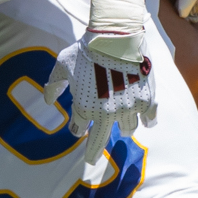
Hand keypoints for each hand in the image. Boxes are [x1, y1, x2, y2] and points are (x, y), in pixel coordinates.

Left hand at [43, 23, 155, 152]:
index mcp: (84, 107)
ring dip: (123, 129)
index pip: (79, 129)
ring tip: (123, 128)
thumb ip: (53, 85)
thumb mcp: (62, 65)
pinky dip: (148, 120)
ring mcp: (129, 108)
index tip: (77, 129)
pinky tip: (146, 120)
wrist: (116, 36)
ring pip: (128, 129)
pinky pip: (150, 119)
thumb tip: (48, 101)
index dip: (77, 129)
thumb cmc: (86, 50)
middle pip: (99, 141)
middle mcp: (107, 113)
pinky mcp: (147, 100)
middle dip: (93, 152)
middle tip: (91, 160)